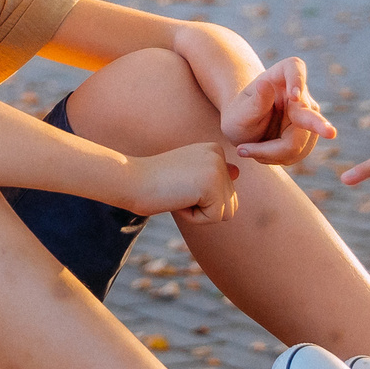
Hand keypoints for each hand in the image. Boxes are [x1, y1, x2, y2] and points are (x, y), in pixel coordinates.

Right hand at [124, 142, 240, 224]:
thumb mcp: (188, 174)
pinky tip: (178, 199)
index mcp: (215, 150)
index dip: (201, 198)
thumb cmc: (154, 181)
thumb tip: (238, 172)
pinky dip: (194, 218)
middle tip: (177, 190)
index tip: (179, 183)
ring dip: (201, 214)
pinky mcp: (211, 185)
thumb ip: (213, 173)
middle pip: (230, 202)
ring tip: (179, 194)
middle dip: (203, 207)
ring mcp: (217, 168)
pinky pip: (214, 218)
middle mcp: (219, 155)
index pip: (226, 191)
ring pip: (226, 212)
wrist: (131, 179)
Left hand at [221, 56, 338, 165]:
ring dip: (272, 152)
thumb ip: (255, 102)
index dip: (298, 81)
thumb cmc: (239, 116)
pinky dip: (276, 158)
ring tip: (246, 149)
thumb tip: (265, 85)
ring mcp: (308, 116)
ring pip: (300, 141)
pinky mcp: (309, 136)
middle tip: (330, 133)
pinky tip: (260, 153)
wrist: (244, 131)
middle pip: (307, 114)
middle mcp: (299, 94)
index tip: (294, 96)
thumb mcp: (240, 112)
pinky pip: (298, 153)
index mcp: (280, 76)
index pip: (294, 68)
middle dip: (318, 126)